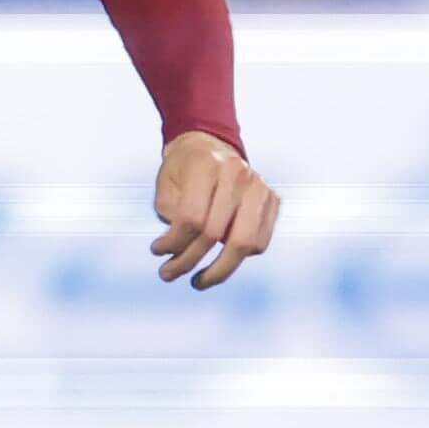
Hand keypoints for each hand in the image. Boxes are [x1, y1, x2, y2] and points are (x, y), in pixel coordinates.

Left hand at [150, 130, 277, 290]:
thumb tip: (179, 252)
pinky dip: (240, 258)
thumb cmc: (183, 170)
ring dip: (220, 270)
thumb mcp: (165, 186)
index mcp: (206, 165)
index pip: (191, 218)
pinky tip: (220, 261)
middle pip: (216, 234)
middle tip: (168, 274)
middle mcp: (237, 173)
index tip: (156, 251)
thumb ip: (170, 217)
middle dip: (189, 261)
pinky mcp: (271, 200)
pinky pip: (259, 242)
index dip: (173, 243)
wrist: (209, 146)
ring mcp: (259, 186)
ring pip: (244, 243)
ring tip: (199, 280)